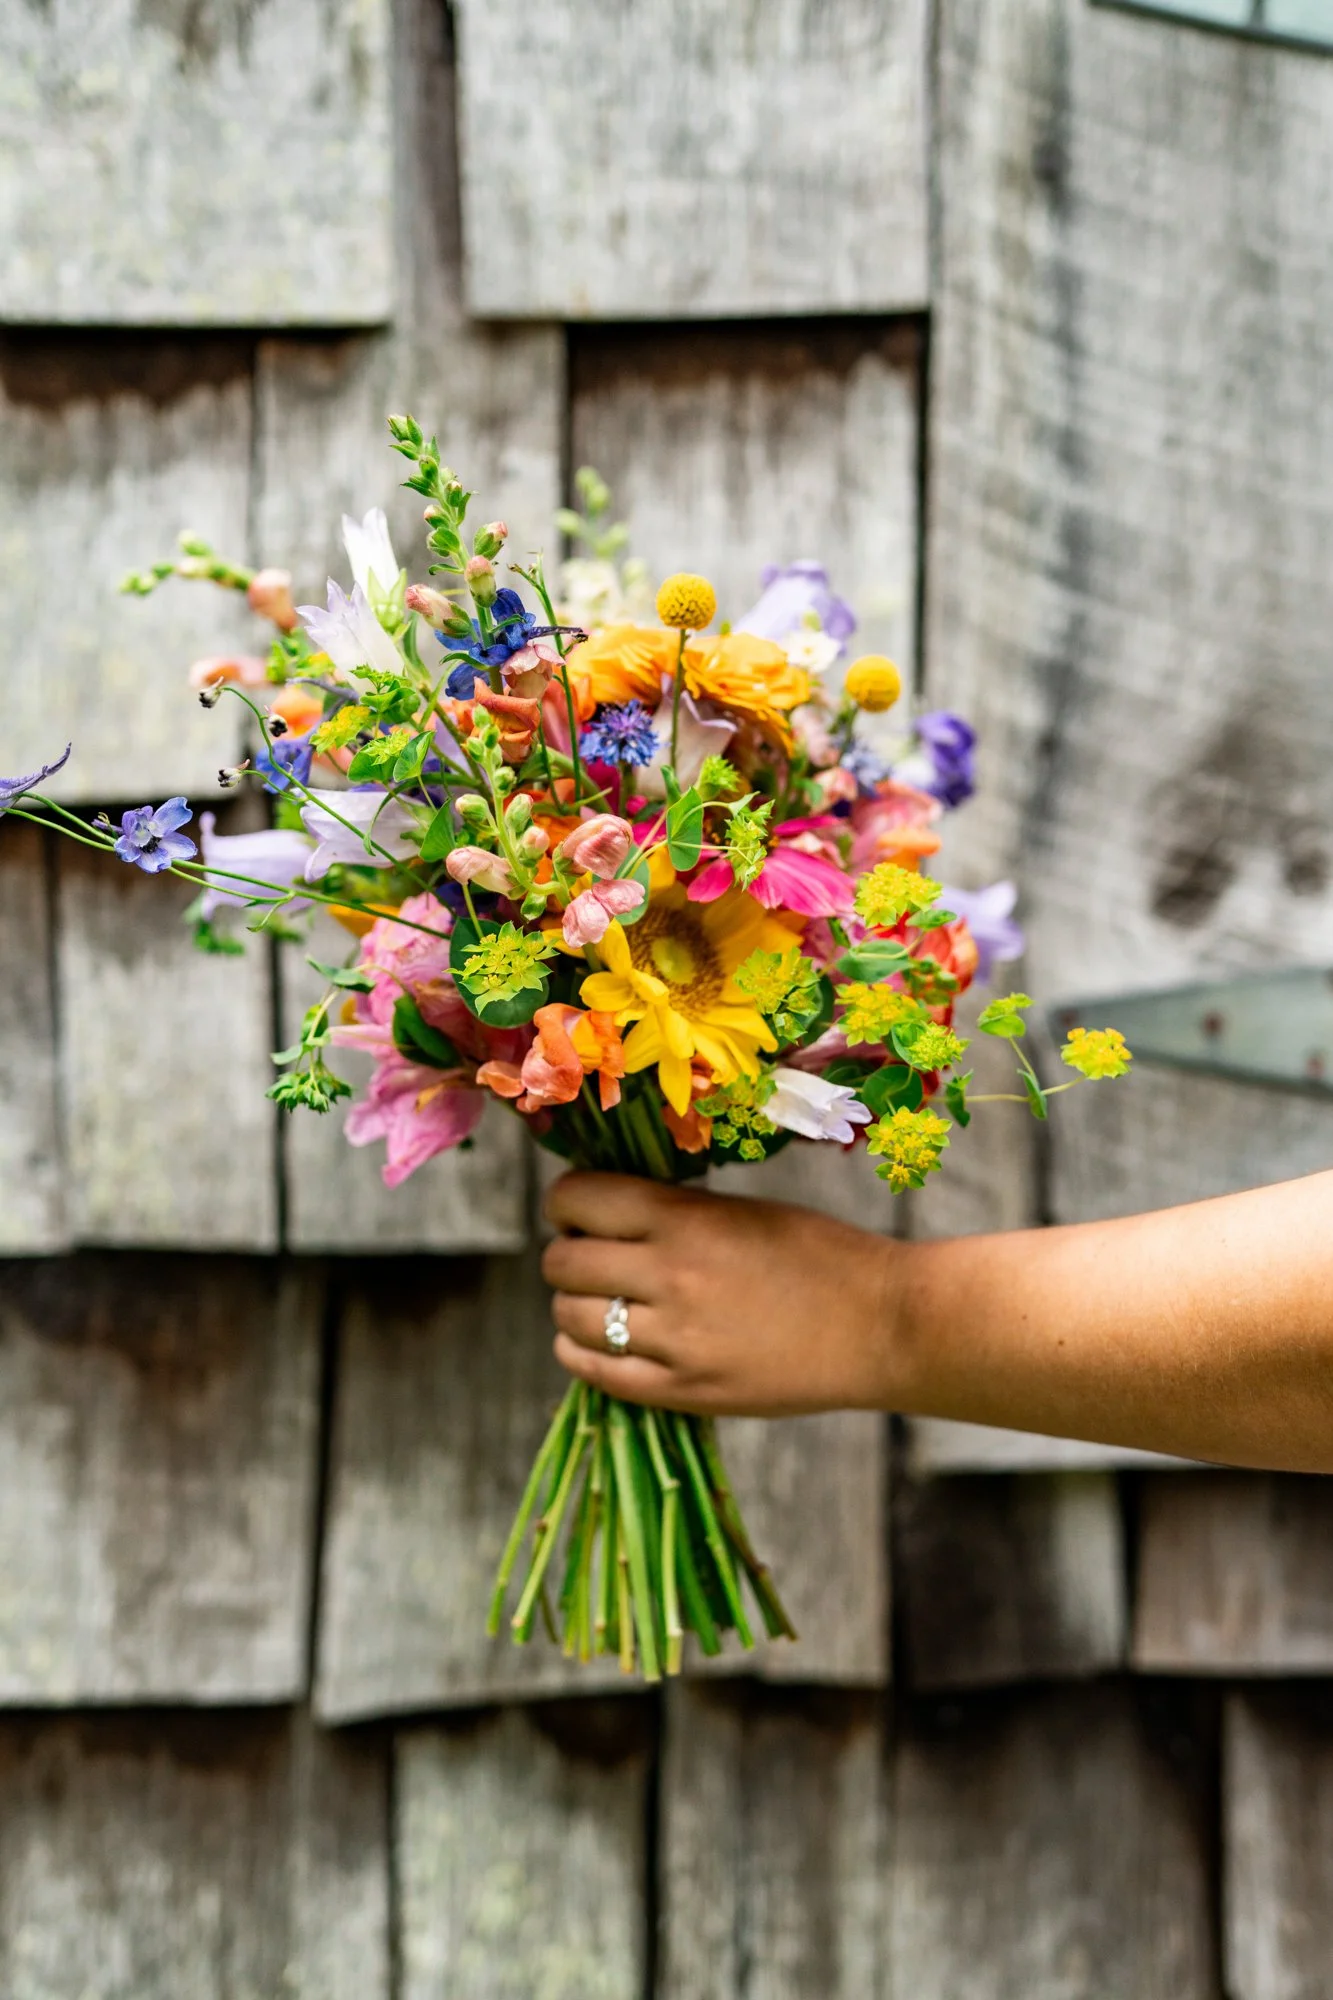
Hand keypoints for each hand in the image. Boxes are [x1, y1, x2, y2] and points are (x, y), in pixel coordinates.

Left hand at [542, 1171, 897, 1416]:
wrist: (882, 1325)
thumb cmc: (822, 1254)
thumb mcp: (743, 1210)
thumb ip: (673, 1213)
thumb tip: (606, 1213)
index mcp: (685, 1219)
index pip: (576, 1200)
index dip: (568, 1203)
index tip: (580, 1211)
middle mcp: (668, 1276)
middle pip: (561, 1263)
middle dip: (568, 1253)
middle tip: (593, 1256)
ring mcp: (672, 1340)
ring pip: (568, 1318)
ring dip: (574, 1305)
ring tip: (603, 1301)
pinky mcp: (682, 1391)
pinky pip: (594, 1373)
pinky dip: (582, 1353)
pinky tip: (602, 1342)